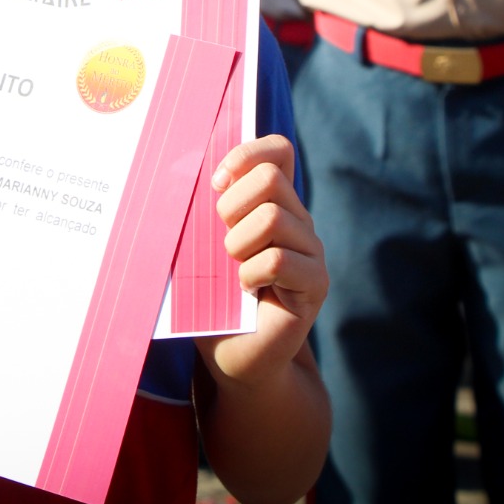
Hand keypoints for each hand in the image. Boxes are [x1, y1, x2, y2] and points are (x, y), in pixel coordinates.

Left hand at [195, 135, 327, 386]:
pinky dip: (251, 273)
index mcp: (271, 201)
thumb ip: (202, 205)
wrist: (232, 353)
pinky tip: (246, 289)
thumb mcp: (199, 242)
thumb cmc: (210, 293)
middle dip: (232, 205)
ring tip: (234, 269)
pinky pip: (281, 260)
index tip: (215, 182)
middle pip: (270, 178)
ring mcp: (311, 251)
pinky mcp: (316, 284)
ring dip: (238, 244)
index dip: (246, 154)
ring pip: (274, 217)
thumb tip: (186, 168)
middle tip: (222, 242)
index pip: (278, 150)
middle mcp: (298, 219)